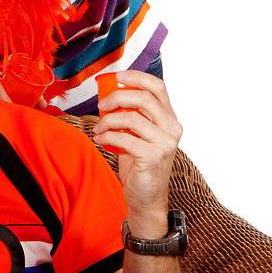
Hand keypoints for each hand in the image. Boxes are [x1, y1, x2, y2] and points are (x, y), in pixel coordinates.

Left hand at [94, 71, 181, 232]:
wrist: (146, 197)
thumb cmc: (139, 163)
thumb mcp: (137, 134)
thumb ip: (131, 114)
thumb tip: (109, 94)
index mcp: (169, 118)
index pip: (158, 87)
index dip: (137, 77)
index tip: (117, 75)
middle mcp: (172, 128)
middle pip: (143, 98)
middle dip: (116, 97)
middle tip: (101, 106)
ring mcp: (165, 142)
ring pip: (130, 117)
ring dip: (107, 121)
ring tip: (99, 129)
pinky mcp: (153, 156)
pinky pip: (123, 137)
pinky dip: (106, 136)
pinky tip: (101, 140)